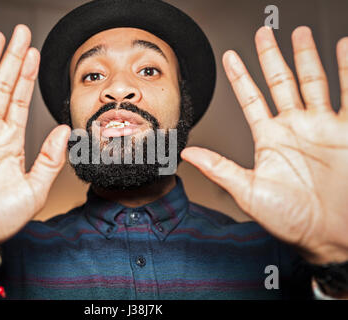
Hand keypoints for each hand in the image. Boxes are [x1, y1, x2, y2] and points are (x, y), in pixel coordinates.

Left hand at [181, 26, 347, 264]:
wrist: (331, 234)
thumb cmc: (290, 219)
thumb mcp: (249, 192)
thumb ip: (219, 168)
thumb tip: (188, 154)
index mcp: (269, 139)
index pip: (250, 99)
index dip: (241, 77)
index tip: (231, 57)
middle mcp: (294, 127)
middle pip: (280, 82)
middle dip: (272, 57)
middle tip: (265, 33)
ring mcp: (321, 126)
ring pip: (313, 81)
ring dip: (307, 56)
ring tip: (301, 34)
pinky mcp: (346, 130)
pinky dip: (347, 69)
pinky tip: (342, 48)